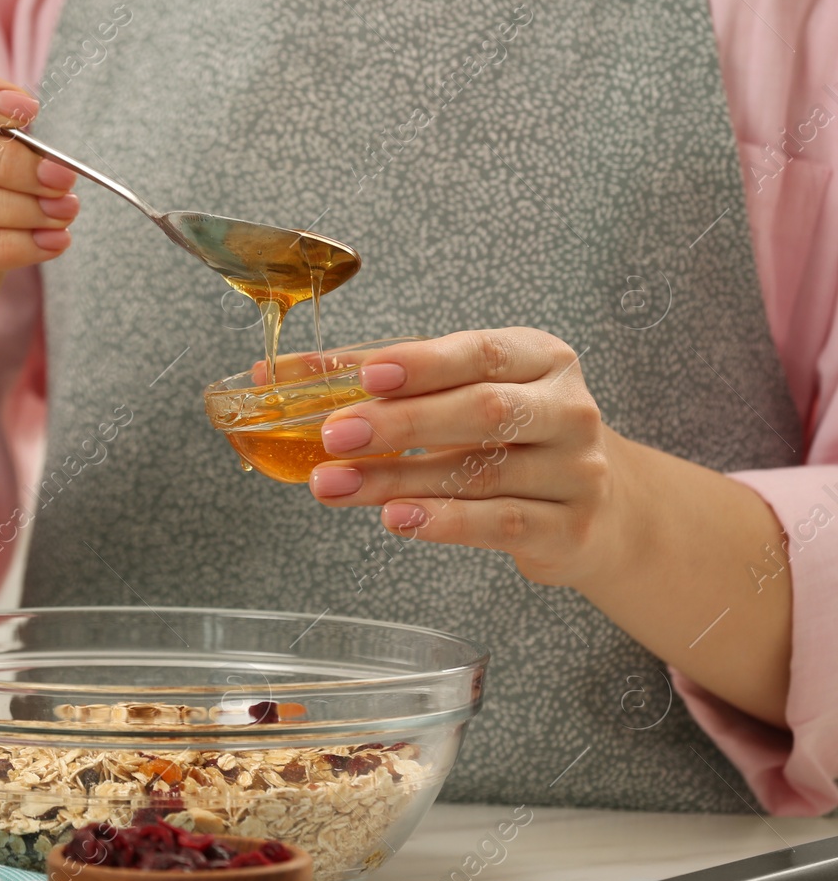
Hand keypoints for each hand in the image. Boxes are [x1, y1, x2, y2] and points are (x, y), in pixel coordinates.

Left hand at [305, 327, 632, 586]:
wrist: (599, 507)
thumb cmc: (512, 439)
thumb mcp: (463, 395)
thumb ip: (383, 385)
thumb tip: (280, 377)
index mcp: (540, 359)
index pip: (479, 353)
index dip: (421, 363)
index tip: (365, 375)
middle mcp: (566, 410)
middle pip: (482, 410)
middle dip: (401, 423)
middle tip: (334, 434)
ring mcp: (574, 471)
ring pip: (478, 473)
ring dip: (397, 480)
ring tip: (335, 485)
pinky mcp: (567, 528)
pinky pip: (498, 523)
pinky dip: (443, 521)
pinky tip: (396, 519)